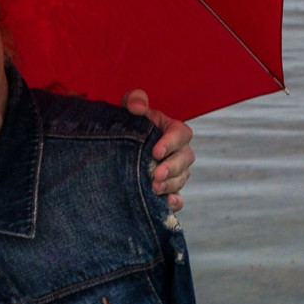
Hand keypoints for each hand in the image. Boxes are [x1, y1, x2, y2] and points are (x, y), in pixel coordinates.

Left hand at [123, 89, 193, 210]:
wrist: (118, 148)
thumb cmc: (128, 125)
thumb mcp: (128, 109)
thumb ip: (134, 100)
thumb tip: (138, 107)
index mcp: (172, 130)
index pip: (181, 133)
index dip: (171, 143)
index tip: (156, 151)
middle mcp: (179, 151)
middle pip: (185, 159)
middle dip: (172, 168)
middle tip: (156, 175)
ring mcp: (176, 171)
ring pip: (182, 178)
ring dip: (170, 185)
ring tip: (154, 189)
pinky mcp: (169, 189)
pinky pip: (178, 197)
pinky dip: (175, 202)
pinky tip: (167, 203)